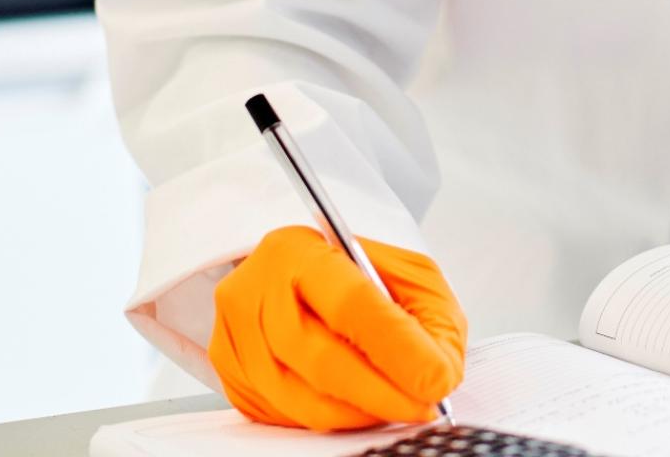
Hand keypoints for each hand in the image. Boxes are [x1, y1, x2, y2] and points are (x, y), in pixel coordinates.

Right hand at [209, 225, 467, 430]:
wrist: (299, 275)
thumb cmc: (356, 274)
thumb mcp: (404, 275)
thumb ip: (428, 319)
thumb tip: (438, 375)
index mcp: (299, 251)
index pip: (352, 304)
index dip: (398, 349)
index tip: (437, 379)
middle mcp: (256, 290)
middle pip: (321, 358)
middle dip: (382, 393)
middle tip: (422, 405)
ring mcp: (236, 335)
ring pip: (301, 397)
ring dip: (359, 413)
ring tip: (395, 405)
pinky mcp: (230, 372)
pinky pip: (284, 414)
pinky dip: (330, 419)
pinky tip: (357, 405)